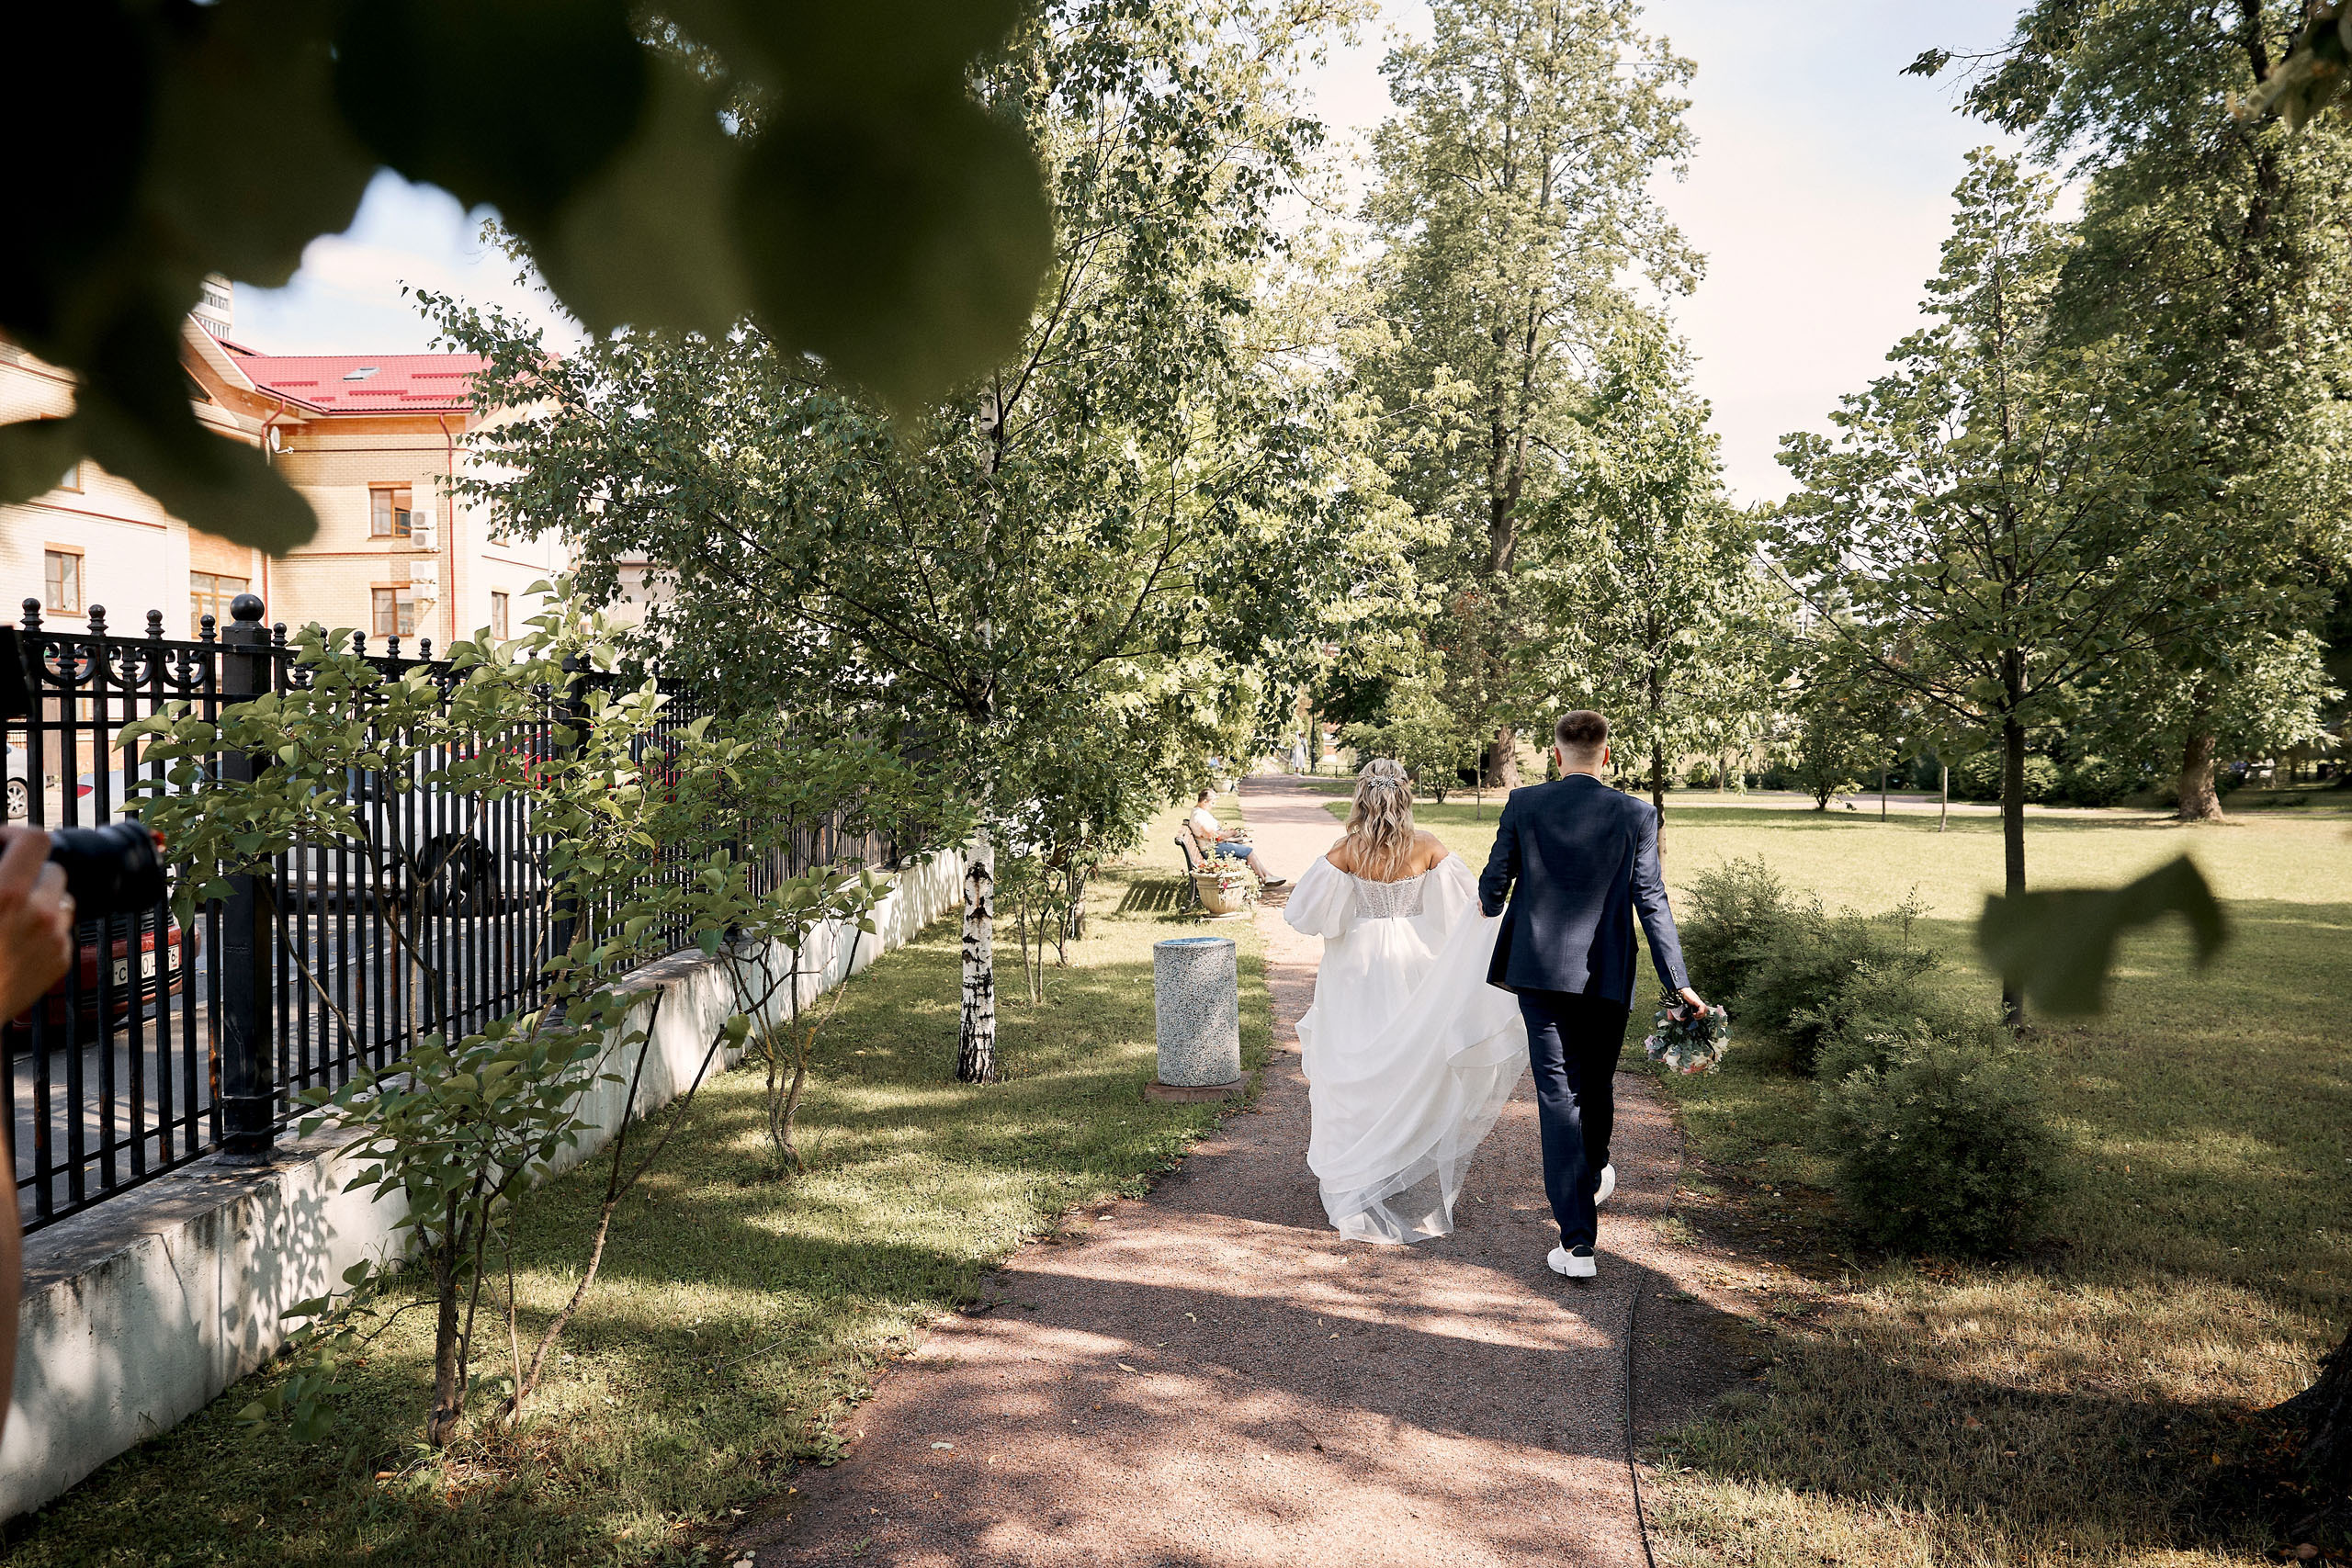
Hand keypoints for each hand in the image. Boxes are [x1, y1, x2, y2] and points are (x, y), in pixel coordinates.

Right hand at [0, 827, 73, 1021]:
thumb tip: (1, 847)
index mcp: (7, 896)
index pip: (36, 841)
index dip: (17, 836)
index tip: (5, 841)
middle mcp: (40, 915)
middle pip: (53, 870)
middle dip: (29, 872)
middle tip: (6, 881)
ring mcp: (55, 939)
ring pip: (62, 899)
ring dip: (41, 899)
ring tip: (11, 913)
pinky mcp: (62, 960)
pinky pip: (62, 929)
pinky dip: (44, 928)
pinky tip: (16, 939)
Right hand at [1674, 986, 1706, 1017]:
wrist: (1677, 988)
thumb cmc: (1676, 995)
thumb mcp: (1674, 1006)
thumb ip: (1673, 1013)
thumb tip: (1670, 1018)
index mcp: (1693, 1005)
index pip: (1700, 1013)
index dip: (1697, 1017)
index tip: (1690, 1018)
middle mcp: (1696, 1004)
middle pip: (1704, 1012)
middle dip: (1699, 1017)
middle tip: (1692, 1017)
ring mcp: (1697, 1002)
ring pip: (1705, 1010)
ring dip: (1700, 1015)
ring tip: (1693, 1015)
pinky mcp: (1697, 1000)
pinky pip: (1703, 1007)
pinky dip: (1700, 1012)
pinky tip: (1694, 1013)